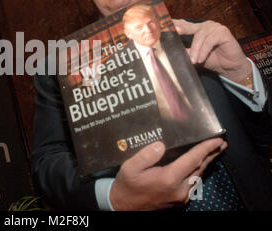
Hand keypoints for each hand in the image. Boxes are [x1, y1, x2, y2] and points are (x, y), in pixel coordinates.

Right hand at [109, 138, 226, 209]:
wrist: (124, 207)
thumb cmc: (127, 186)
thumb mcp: (130, 167)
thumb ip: (146, 155)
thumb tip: (161, 145)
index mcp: (169, 179)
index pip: (192, 159)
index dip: (206, 148)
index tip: (216, 139)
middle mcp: (179, 189)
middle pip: (200, 168)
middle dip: (212, 154)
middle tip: (221, 143)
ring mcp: (181, 197)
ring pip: (199, 176)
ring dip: (207, 163)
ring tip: (213, 152)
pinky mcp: (180, 201)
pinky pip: (194, 183)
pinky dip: (199, 172)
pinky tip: (199, 166)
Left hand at [173, 19, 250, 83]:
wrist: (229, 68)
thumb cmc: (212, 60)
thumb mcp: (195, 56)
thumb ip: (185, 52)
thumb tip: (171, 51)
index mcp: (196, 30)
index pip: (182, 25)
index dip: (172, 24)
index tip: (162, 25)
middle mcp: (205, 26)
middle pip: (189, 26)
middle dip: (180, 29)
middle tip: (174, 31)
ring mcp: (214, 28)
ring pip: (200, 36)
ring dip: (196, 50)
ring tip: (194, 61)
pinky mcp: (223, 32)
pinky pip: (210, 40)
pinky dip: (204, 50)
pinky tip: (201, 59)